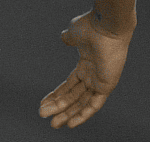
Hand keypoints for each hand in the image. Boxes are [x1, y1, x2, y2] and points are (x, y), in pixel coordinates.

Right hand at [38, 10, 132, 127]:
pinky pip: (94, 105)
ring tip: (53, 123)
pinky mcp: (106, 86)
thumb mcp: (74, 34)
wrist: (106, 25)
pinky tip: (71, 123)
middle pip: (74, 96)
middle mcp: (94, 75)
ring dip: (67, 113)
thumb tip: (65, 38)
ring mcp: (100, 81)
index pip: (70, 85)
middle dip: (59, 107)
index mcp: (87, 64)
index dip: (56, 95)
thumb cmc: (91, 26)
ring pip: (81, 103)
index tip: (43, 103)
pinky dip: (83, 115)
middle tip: (44, 116)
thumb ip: (69, 38)